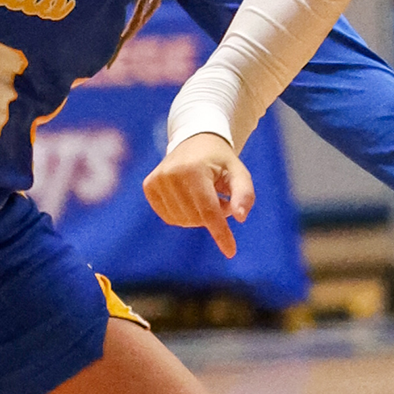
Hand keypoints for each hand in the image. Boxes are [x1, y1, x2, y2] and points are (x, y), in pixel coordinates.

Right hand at [142, 132, 253, 256]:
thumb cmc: (221, 161)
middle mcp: (170, 174)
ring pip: (183, 221)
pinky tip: (190, 197)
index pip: (208, 210)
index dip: (220, 232)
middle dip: (215, 215)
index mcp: (193, 170)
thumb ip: (244, 194)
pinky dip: (185, 214)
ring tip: (206, 193)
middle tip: (221, 196)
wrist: (195, 141)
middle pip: (197, 218)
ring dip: (200, 215)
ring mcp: (156, 181)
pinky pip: (170, 217)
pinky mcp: (148, 187)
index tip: (231, 252)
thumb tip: (240, 217)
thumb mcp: (239, 173)